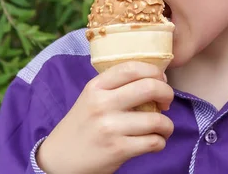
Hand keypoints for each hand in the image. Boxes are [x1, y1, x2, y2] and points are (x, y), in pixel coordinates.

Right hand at [36, 61, 174, 173]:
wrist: (59, 159)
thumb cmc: (82, 125)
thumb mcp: (90, 98)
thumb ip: (115, 86)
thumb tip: (153, 79)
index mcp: (96, 87)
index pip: (131, 68)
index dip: (154, 71)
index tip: (161, 79)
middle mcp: (102, 104)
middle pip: (149, 87)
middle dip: (167, 93)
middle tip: (167, 102)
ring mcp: (110, 127)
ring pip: (157, 119)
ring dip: (167, 125)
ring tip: (163, 128)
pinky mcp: (118, 149)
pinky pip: (153, 142)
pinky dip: (160, 142)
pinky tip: (155, 141)